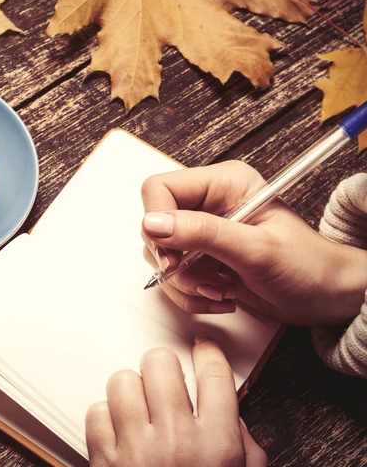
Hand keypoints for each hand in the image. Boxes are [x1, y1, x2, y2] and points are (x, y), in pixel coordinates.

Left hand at [86, 339, 266, 466]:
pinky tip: (119, 433)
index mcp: (216, 446)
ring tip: (139, 408)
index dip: (208, 353)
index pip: (214, 375)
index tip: (203, 349)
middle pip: (160, 364)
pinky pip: (96, 411)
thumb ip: (244, 446)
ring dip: (130, 390)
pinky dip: (105, 417)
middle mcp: (176, 440)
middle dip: (162, 368)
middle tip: (165, 382)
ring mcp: (136, 449)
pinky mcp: (105, 461)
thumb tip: (229, 412)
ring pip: (122, 380)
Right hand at [141, 161, 366, 324]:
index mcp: (223, 183)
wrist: (326, 296)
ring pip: (160, 254)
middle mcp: (208, 203)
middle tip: (203, 279)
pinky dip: (190, 294)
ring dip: (184, 282)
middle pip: (155, 225)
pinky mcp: (201, 257)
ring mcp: (203, 232)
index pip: (161, 189)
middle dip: (175, 261)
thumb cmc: (307, 265)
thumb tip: (152, 223)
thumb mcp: (256, 249)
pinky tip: (220, 296)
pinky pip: (173, 276)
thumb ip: (203, 233)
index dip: (157, 222)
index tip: (170, 257)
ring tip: (219, 289)